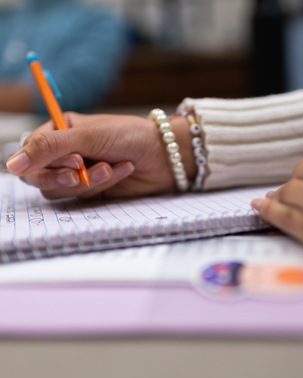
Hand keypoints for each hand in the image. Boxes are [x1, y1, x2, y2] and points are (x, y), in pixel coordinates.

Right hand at [6, 112, 195, 198]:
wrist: (164, 154)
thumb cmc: (128, 135)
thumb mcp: (87, 135)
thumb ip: (48, 147)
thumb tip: (11, 165)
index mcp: (61, 131)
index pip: (31, 152)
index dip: (46, 161)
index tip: (75, 160)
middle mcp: (66, 153)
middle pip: (39, 176)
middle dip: (62, 177)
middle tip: (83, 170)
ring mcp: (80, 173)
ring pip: (62, 190)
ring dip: (89, 180)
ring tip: (112, 167)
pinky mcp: (94, 189)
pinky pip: (84, 196)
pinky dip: (103, 184)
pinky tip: (122, 170)